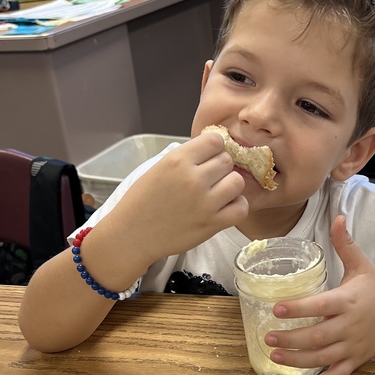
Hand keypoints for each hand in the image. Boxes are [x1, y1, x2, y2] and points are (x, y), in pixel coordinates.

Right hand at [108, 131, 248, 263]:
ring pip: (237, 181)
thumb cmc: (142, 202)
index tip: (208, 158)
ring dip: (230, 186)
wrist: (132, 235)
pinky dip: (237, 206)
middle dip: (221, 168)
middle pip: (227, 160)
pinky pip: (241, 208)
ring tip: (219, 193)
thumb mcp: (158, 167)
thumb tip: (212, 150)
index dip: (214, 148)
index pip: (215, 140)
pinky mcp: (212, 224)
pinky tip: (225, 207)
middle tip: (210, 179)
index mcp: (178, 159)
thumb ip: (185, 157)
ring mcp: (205, 202)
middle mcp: (193, 178)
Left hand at [264, 215, 374, 374]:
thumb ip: (344, 243)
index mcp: (348, 300)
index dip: (299, 309)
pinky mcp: (356, 360)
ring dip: (298, 360)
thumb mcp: (361, 263)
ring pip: (323, 358)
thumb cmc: (374, 285)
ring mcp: (354, 346)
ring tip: (275, 357)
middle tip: (268, 338)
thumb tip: (336, 216)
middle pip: (318, 336)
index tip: (276, 309)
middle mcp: (350, 325)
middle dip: (292, 339)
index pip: (321, 305)